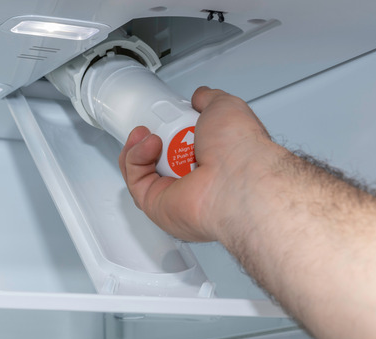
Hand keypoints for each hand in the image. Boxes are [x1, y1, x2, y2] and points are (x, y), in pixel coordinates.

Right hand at [118, 86, 277, 241]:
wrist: (236, 176)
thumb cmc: (240, 149)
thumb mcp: (226, 107)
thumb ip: (209, 100)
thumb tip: (199, 97)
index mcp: (213, 161)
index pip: (182, 147)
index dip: (169, 130)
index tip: (163, 116)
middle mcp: (194, 181)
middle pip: (157, 159)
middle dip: (149, 138)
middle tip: (153, 124)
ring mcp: (174, 195)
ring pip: (141, 171)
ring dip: (138, 148)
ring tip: (150, 134)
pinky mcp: (156, 205)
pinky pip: (135, 181)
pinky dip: (135, 159)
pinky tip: (150, 145)